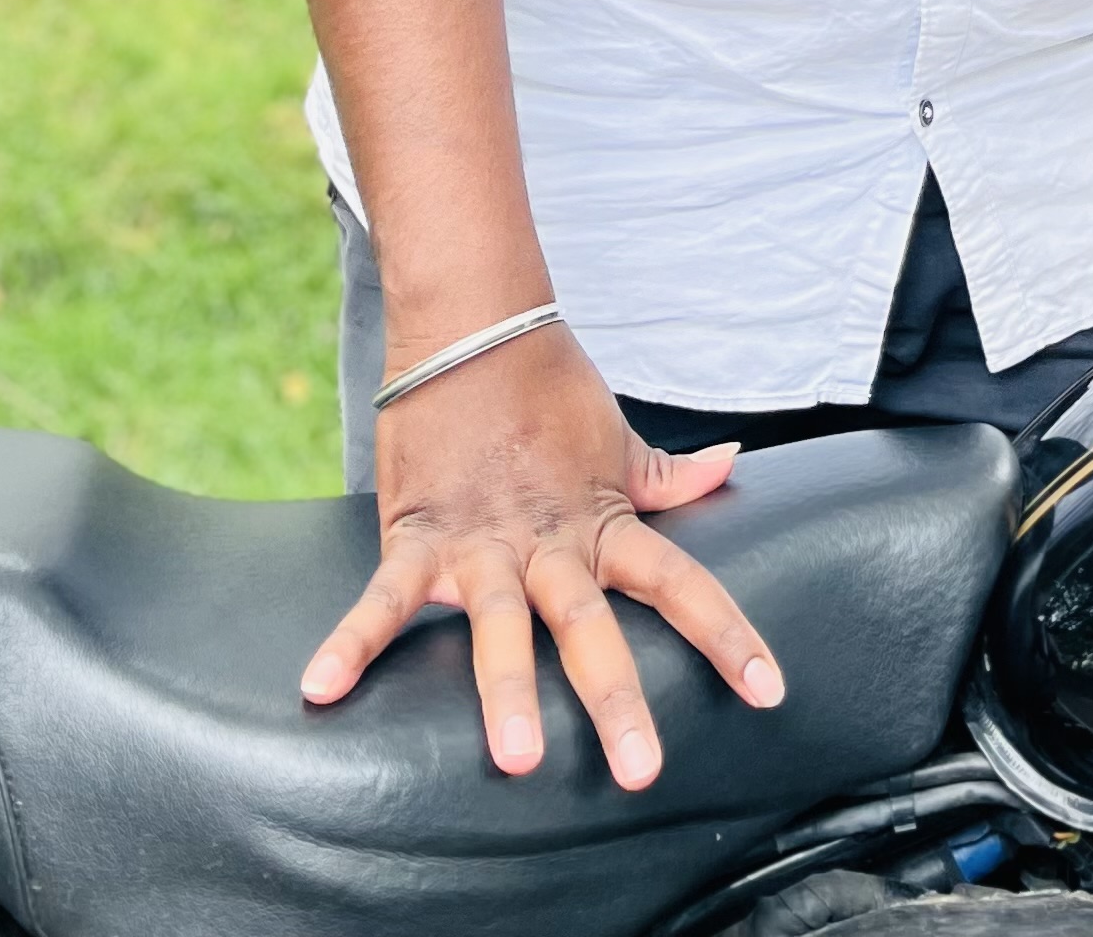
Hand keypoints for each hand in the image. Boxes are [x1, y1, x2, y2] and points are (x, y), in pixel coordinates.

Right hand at [301, 322, 783, 788]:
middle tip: (641, 769)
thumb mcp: (617, 438)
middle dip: (614, 696)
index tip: (770, 691)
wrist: (475, 323)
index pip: (679, 582)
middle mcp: (548, 541)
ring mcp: (481, 542)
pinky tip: (322, 688)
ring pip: (498, 624)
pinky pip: (384, 598)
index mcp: (603, 521)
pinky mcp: (417, 535)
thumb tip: (732, 463)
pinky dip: (352, 641)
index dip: (726, 635)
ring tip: (515, 757)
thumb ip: (668, 475)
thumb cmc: (550, 388)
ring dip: (505, 688)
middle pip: (589, 624)